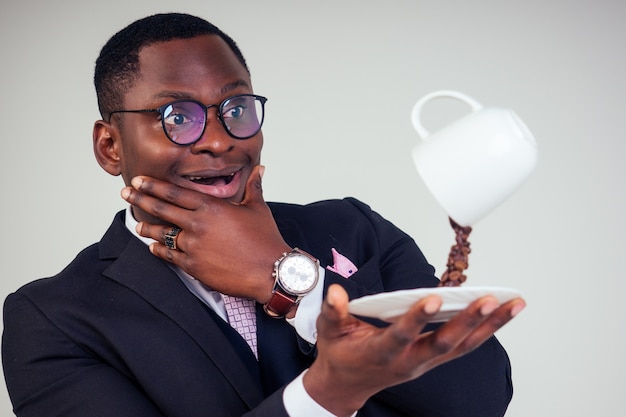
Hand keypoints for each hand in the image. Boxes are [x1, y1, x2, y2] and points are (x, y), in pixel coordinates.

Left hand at [120, 165, 290, 301]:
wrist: (270, 271)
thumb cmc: (265, 240)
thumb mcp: (258, 208)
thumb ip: (253, 187)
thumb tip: (260, 170)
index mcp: (212, 207)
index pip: (175, 193)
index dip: (154, 186)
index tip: (139, 180)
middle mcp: (199, 225)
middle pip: (162, 209)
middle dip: (141, 199)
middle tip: (126, 192)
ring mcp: (194, 247)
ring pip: (162, 234)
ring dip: (148, 227)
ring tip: (137, 223)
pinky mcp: (194, 266)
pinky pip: (170, 256)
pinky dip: (159, 250)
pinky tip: (152, 247)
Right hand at [304, 284, 525, 416]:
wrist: (348, 385)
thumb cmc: (341, 354)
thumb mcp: (330, 332)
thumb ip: (333, 312)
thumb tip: (337, 292)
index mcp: (381, 353)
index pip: (402, 336)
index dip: (417, 319)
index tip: (432, 299)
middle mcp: (409, 361)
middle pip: (444, 344)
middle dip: (468, 322)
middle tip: (489, 300)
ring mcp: (425, 363)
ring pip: (462, 346)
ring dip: (489, 326)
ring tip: (514, 303)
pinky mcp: (433, 360)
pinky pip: (464, 347)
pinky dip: (485, 331)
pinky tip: (501, 313)